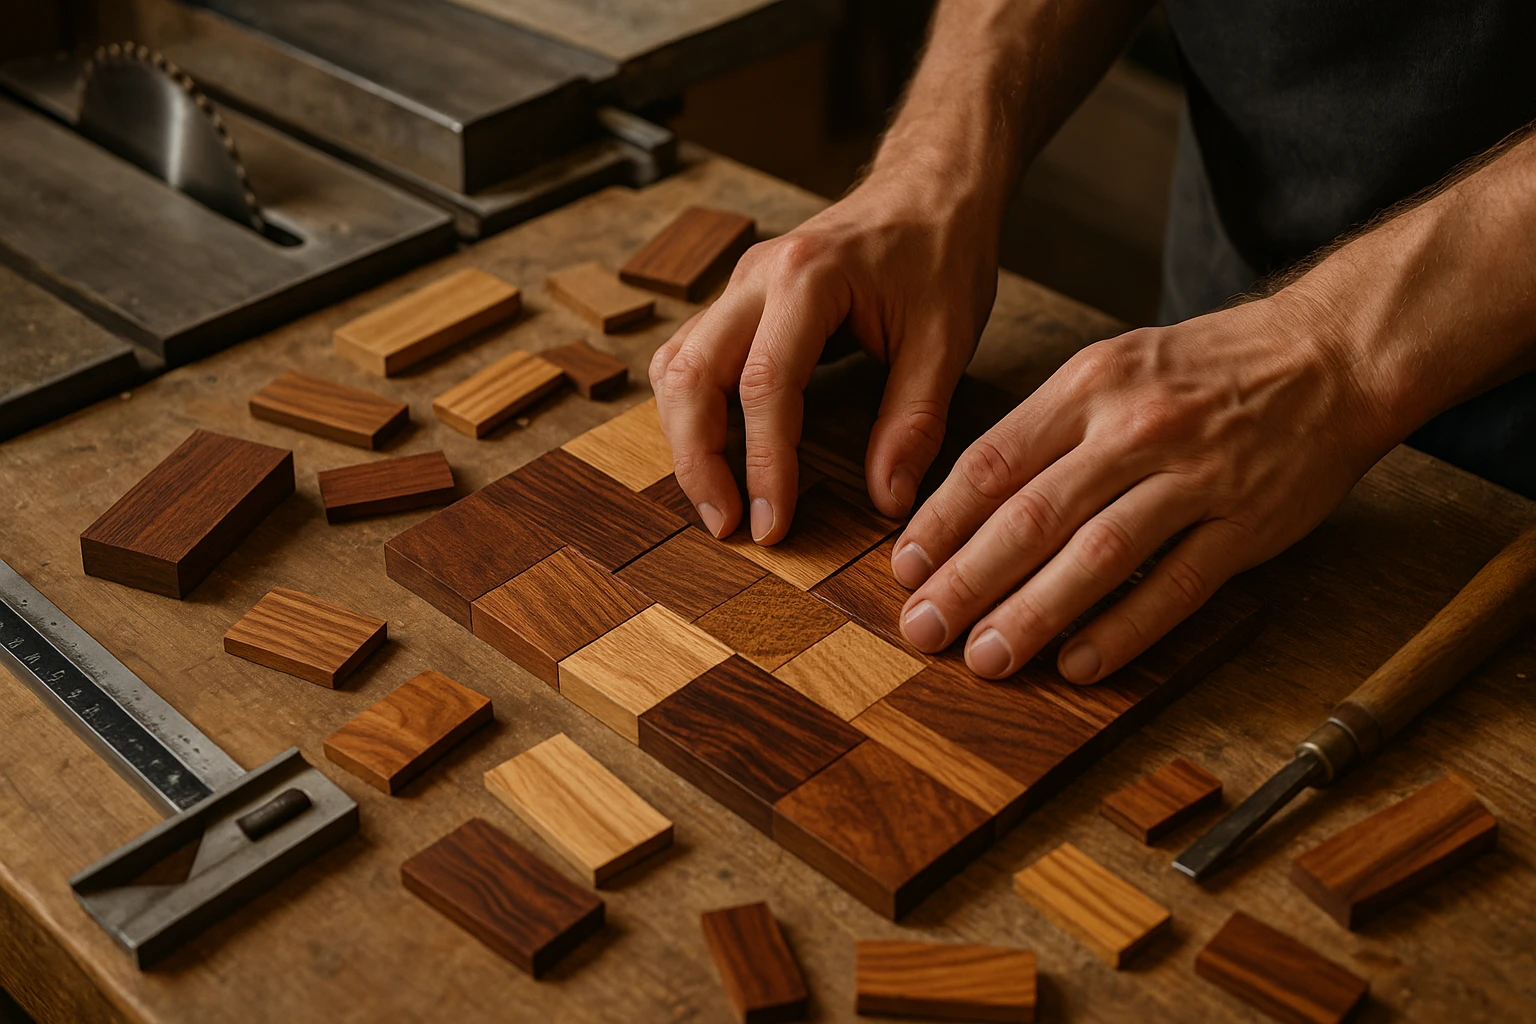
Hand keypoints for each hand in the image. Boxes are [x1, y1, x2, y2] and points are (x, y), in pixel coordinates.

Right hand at [649, 169, 998, 540]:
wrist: (930, 188)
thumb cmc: (940, 252)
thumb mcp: (946, 339)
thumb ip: (913, 422)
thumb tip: (887, 500)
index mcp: (807, 278)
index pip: (766, 386)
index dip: (763, 464)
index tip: (771, 524)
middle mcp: (756, 277)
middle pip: (692, 374)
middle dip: (697, 459)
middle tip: (725, 524)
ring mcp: (739, 285)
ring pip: (676, 365)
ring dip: (684, 437)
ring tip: (715, 500)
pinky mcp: (739, 300)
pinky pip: (689, 356)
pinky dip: (690, 409)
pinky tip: (713, 452)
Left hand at [890, 291, 1397, 682]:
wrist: (1330, 354)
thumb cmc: (1204, 369)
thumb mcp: (1113, 366)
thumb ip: (1046, 428)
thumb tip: (968, 501)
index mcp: (1089, 386)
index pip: (994, 461)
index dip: (942, 523)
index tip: (904, 570)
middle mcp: (1134, 429)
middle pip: (1032, 515)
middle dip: (968, 580)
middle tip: (923, 629)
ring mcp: (1195, 477)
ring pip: (1097, 556)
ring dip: (1034, 614)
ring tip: (987, 657)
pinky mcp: (1247, 524)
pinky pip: (1176, 586)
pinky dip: (1124, 629)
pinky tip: (1079, 663)